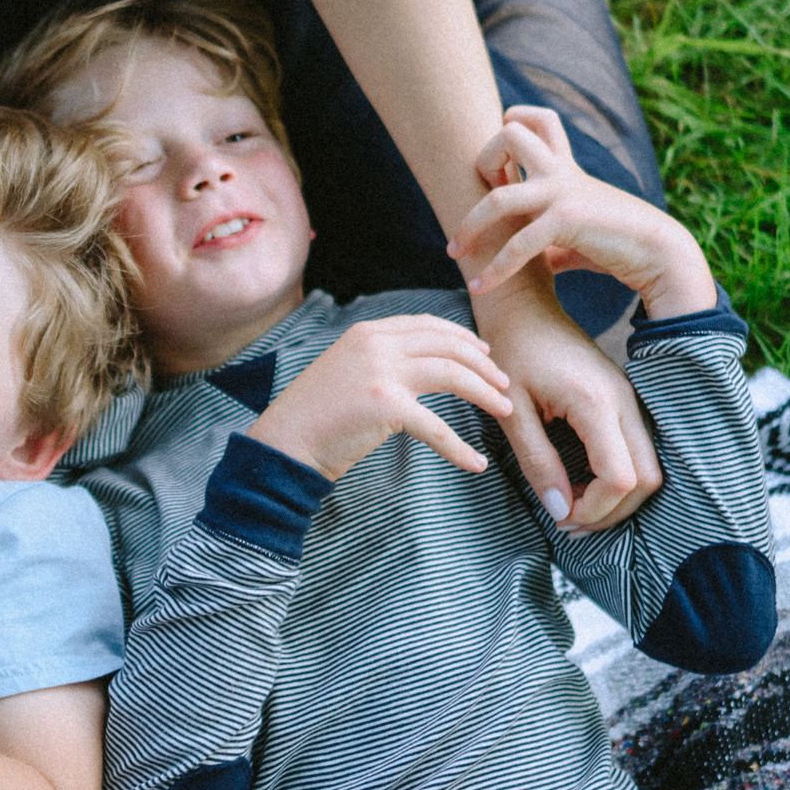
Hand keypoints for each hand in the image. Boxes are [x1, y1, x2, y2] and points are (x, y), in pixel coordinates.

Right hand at [249, 315, 511, 480]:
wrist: (284, 442)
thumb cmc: (316, 416)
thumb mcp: (346, 371)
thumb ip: (378, 360)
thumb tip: (417, 366)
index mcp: (367, 332)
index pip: (427, 325)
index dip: (462, 337)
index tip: (484, 352)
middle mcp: (375, 343)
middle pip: (447, 345)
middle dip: (483, 363)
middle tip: (505, 382)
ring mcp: (380, 371)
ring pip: (452, 374)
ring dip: (485, 393)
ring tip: (505, 410)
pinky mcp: (384, 405)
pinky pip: (436, 427)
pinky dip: (460, 448)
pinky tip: (476, 464)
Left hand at [451, 108, 716, 317]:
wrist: (657, 254)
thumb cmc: (617, 244)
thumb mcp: (575, 234)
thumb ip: (549, 238)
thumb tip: (535, 260)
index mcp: (565, 167)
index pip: (538, 119)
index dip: (512, 122)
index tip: (496, 162)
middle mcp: (561, 172)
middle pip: (510, 133)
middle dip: (482, 159)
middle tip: (479, 197)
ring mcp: (563, 193)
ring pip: (499, 194)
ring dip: (469, 225)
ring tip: (455, 252)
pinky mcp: (567, 221)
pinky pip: (519, 245)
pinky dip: (495, 269)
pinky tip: (480, 287)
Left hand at [468, 275, 662, 531]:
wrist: (524, 308)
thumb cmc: (511, 352)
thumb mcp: (513, 413)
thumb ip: (537, 463)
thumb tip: (560, 512)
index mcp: (595, 402)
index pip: (621, 477)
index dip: (595, 509)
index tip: (561, 517)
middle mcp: (624, 400)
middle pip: (648, 478)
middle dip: (612, 511)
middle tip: (569, 523)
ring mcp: (631, 398)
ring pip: (650, 467)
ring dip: (617, 498)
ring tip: (574, 508)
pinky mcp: (627, 399)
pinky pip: (640, 451)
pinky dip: (620, 478)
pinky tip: (584, 486)